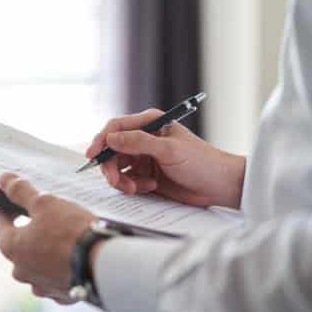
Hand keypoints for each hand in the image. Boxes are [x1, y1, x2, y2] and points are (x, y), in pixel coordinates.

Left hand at [0, 173, 96, 303]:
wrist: (104, 265)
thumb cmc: (72, 233)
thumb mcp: (45, 203)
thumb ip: (21, 192)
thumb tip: (4, 180)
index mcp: (11, 247)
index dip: (7, 207)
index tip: (19, 203)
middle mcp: (20, 270)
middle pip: (18, 244)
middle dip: (31, 230)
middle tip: (50, 219)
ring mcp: (40, 285)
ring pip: (37, 263)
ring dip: (46, 251)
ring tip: (66, 239)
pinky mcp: (61, 295)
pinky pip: (56, 277)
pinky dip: (62, 267)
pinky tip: (76, 257)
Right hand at [87, 109, 245, 207]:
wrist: (219, 186)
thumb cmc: (201, 162)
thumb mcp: (169, 150)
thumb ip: (138, 142)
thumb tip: (111, 139)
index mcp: (149, 124)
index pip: (116, 127)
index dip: (101, 140)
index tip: (92, 155)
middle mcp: (143, 139)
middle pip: (111, 150)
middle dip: (111, 167)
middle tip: (117, 181)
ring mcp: (143, 158)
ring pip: (116, 168)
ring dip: (122, 180)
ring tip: (138, 188)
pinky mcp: (145, 176)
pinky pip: (126, 181)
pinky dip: (132, 187)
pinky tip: (150, 187)